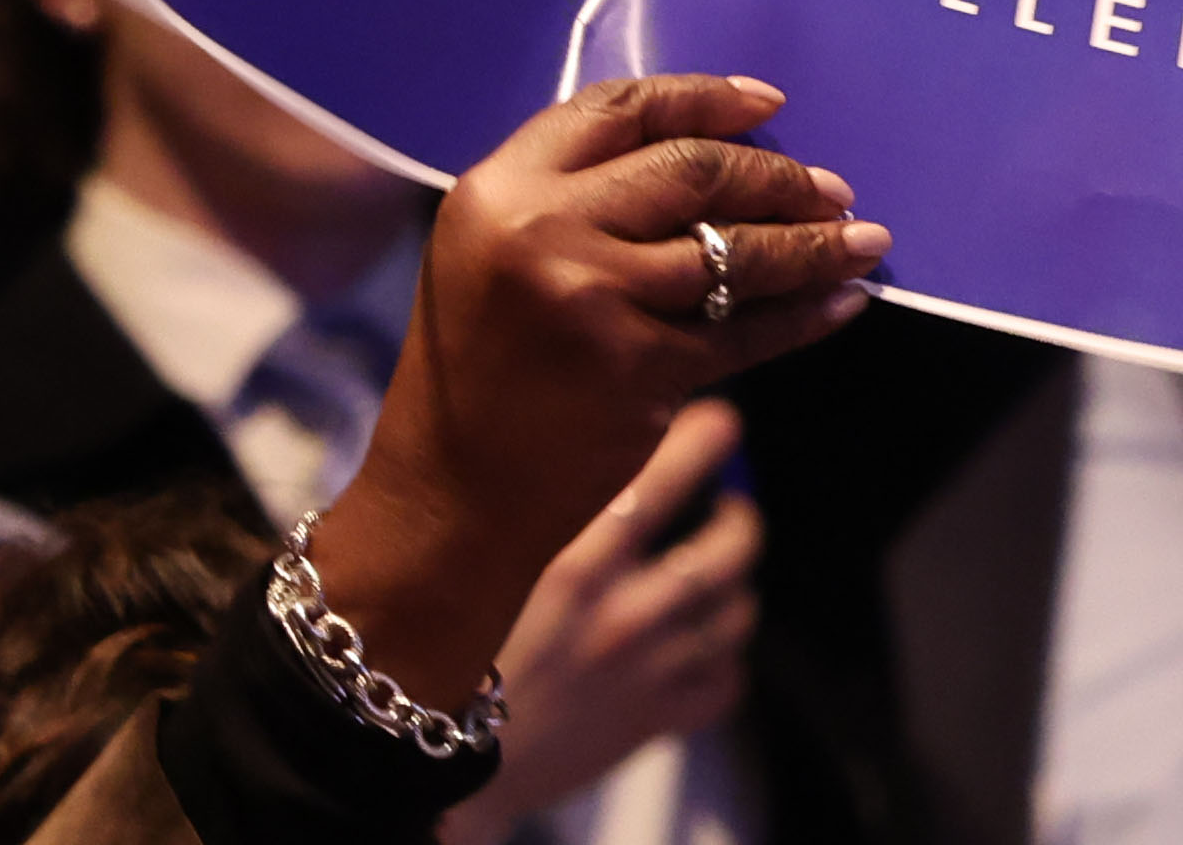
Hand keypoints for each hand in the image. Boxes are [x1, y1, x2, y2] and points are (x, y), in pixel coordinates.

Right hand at [309, 76, 880, 705]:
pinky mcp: (641, 370)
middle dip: (775, 174)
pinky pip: (745, 331)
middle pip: (690, 170)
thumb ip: (572, 198)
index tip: (768, 105)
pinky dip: (804, 314)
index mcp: (500, 189)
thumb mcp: (489, 253)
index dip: (703, 99)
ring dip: (813, 243)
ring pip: (733, 250)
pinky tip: (842, 301)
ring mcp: (595, 301)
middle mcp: (544, 231)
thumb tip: (705, 159)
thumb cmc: (477, 369)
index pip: (619, 109)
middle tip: (831, 188)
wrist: (451, 493)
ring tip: (862, 237)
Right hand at [445, 401, 758, 840]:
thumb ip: (531, 505)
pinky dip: (723, 660)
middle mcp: (623, 614)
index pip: (664, 479)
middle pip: (730, 546)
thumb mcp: (483, 564)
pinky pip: (728, 681)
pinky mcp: (656, 723)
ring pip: (739, 611)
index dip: (705, 440)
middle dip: (738, 516)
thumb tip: (568, 436)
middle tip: (726, 508)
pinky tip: (698, 647)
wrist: (443, 759)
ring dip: (734, 587)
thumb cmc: (451, 644)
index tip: (719, 422)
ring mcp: (648, 673)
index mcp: (573, 564)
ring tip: (713, 577)